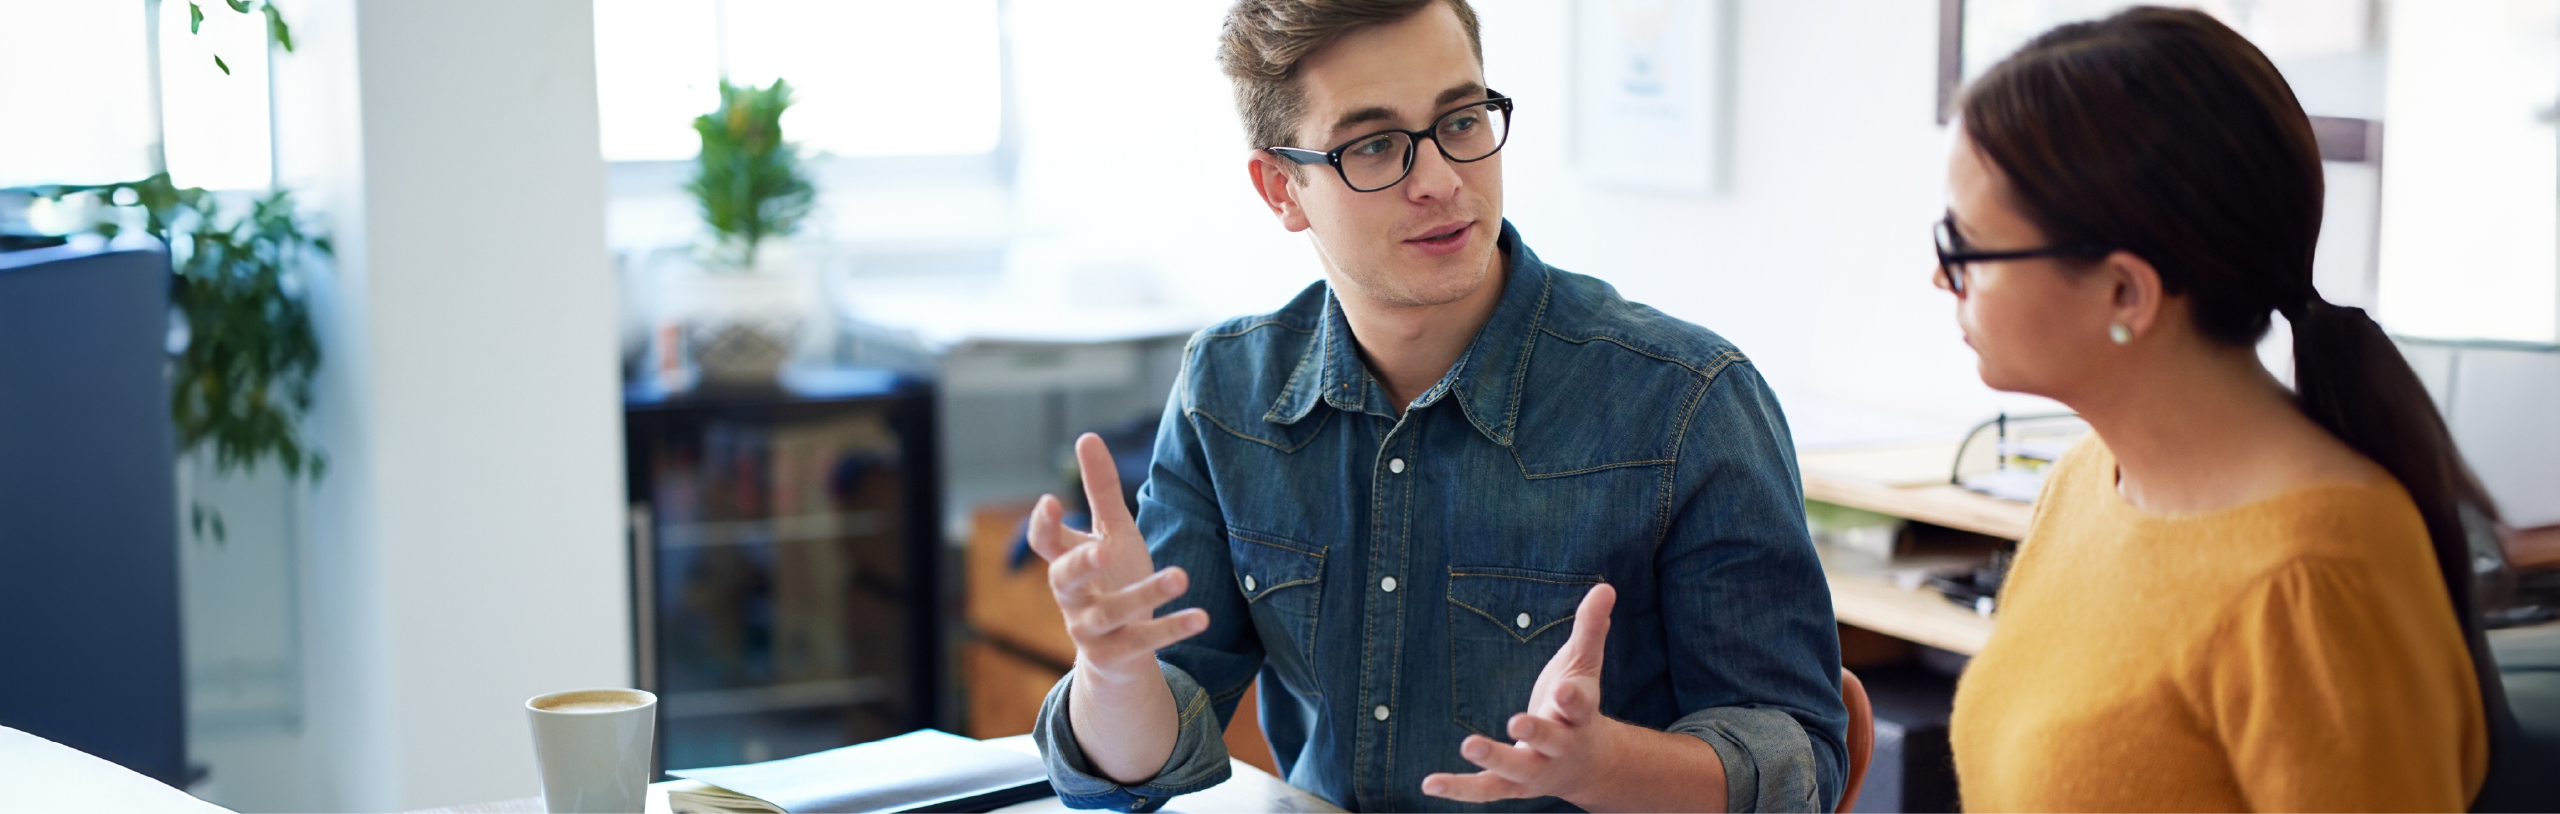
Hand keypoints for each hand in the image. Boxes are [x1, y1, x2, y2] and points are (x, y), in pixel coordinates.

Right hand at [1024, 433, 1207, 682]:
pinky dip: (1172, 629)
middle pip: (1065, 580)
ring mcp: (1090, 630)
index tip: (1051, 501)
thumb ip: (1100, 490)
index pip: (1044, 543)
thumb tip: (1086, 436)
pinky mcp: (1116, 655)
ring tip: (1181, 575)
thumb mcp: (1111, 533)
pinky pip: (1143, 642)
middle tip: (1103, 550)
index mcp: (1066, 563)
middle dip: (1082, 565)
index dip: (1043, 525)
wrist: (1118, 652)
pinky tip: (1201, 616)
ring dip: (1147, 594)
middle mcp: (1071, 597)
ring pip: (1112, 612)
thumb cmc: (1112, 579)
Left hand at [1421, 583, 1620, 802]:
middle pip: (1551, 741)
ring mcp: (1537, 770)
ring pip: (1516, 769)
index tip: (1564, 692)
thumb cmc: (1577, 707)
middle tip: (1516, 722)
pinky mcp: (1512, 785)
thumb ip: (1590, 628)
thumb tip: (1605, 586)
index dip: (1573, 700)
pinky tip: (1428, 784)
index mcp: (1580, 716)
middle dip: (1536, 732)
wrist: (1589, 766)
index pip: (1580, 706)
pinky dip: (1458, 788)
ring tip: (1469, 745)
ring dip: (1494, 758)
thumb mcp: (1583, 666)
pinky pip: (1485, 789)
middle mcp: (1562, 747)